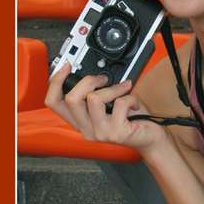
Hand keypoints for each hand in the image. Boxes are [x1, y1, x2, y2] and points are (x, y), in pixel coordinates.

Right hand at [45, 62, 168, 152]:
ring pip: (94, 99)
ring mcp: (100, 133)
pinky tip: (134, 104)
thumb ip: (97, 94)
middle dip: (88, 80)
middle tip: (104, 79)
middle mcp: (86, 129)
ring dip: (112, 88)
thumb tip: (94, 74)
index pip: (53, 103)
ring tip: (124, 89)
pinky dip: (130, 98)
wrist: (150, 138)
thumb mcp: (109, 105)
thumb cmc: (132, 120)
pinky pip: (120, 104)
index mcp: (80, 121)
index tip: (67, 65)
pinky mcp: (117, 133)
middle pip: (71, 99)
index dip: (56, 82)